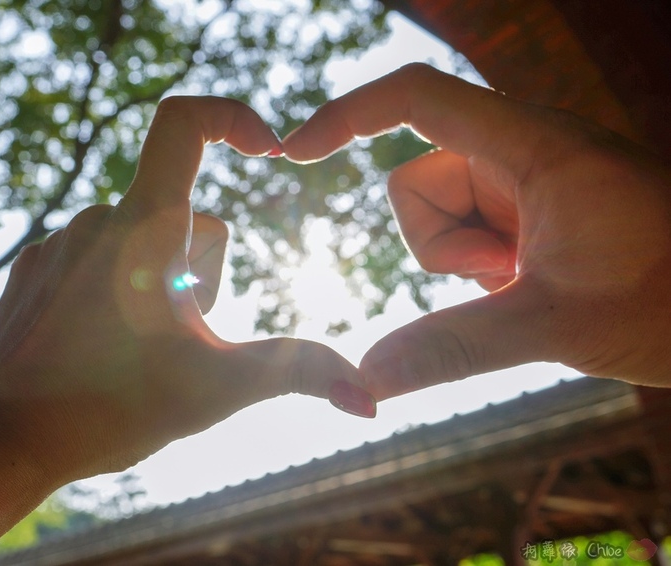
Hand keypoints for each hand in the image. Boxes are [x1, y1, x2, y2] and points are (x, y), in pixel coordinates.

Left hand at [0, 96, 371, 483]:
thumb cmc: (109, 410)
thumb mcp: (218, 388)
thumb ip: (297, 374)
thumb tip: (369, 396)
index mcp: (145, 227)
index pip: (184, 122)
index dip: (232, 118)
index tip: (267, 149)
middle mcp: (98, 220)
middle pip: (186, 217)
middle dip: (203, 271)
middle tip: (181, 337)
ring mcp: (60, 244)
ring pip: (141, 242)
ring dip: (162, 284)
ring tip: (139, 350)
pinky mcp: (35, 270)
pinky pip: (97, 259)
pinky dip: (117, 290)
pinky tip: (102, 347)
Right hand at [283, 63, 670, 398]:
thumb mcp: (553, 323)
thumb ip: (452, 349)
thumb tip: (364, 380)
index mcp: (532, 146)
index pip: (416, 99)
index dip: (346, 116)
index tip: (293, 152)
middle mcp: (523, 154)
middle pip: (416, 182)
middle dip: (438, 245)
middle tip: (507, 277)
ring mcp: (527, 187)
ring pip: (439, 218)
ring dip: (462, 263)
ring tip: (529, 286)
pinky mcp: (533, 218)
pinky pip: (469, 239)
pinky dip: (481, 272)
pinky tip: (534, 289)